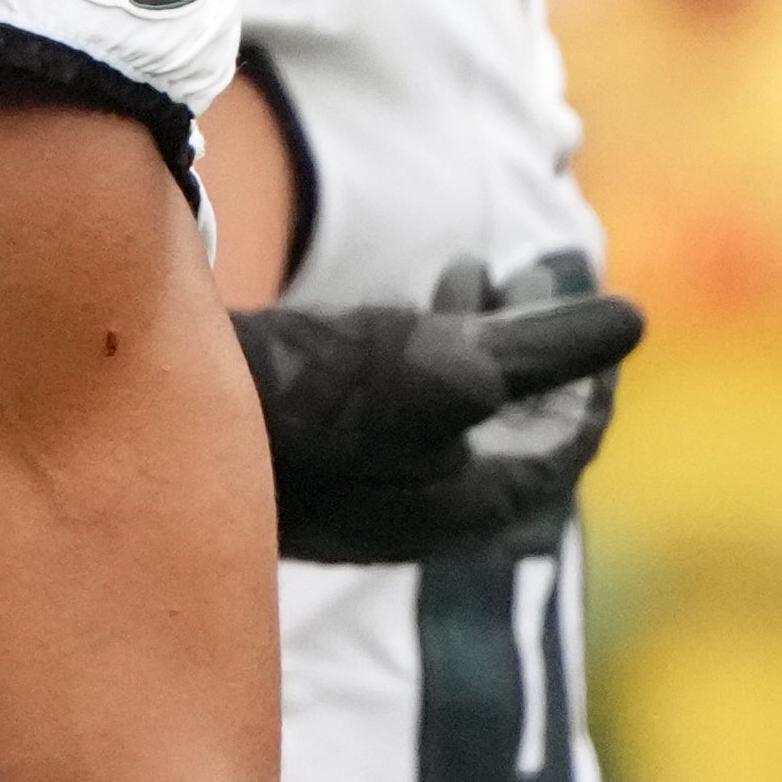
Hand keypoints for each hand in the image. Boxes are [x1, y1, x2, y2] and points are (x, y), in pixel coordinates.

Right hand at [235, 260, 640, 563]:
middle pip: (502, 431)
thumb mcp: (437, 365)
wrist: (149, 409)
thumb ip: (538, 349)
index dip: (586, 374)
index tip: (589, 305)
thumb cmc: (303, 396)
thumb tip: (632, 321)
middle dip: (528, 347)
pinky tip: (374, 311)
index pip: (558, 447)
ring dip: (465, 341)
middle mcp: (410, 511)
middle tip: (529, 276)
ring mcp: (346, 491)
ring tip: (461, 270)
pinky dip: (403, 354)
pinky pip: (377, 409)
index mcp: (459, 505)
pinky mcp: (291, 459)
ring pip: (437, 414)